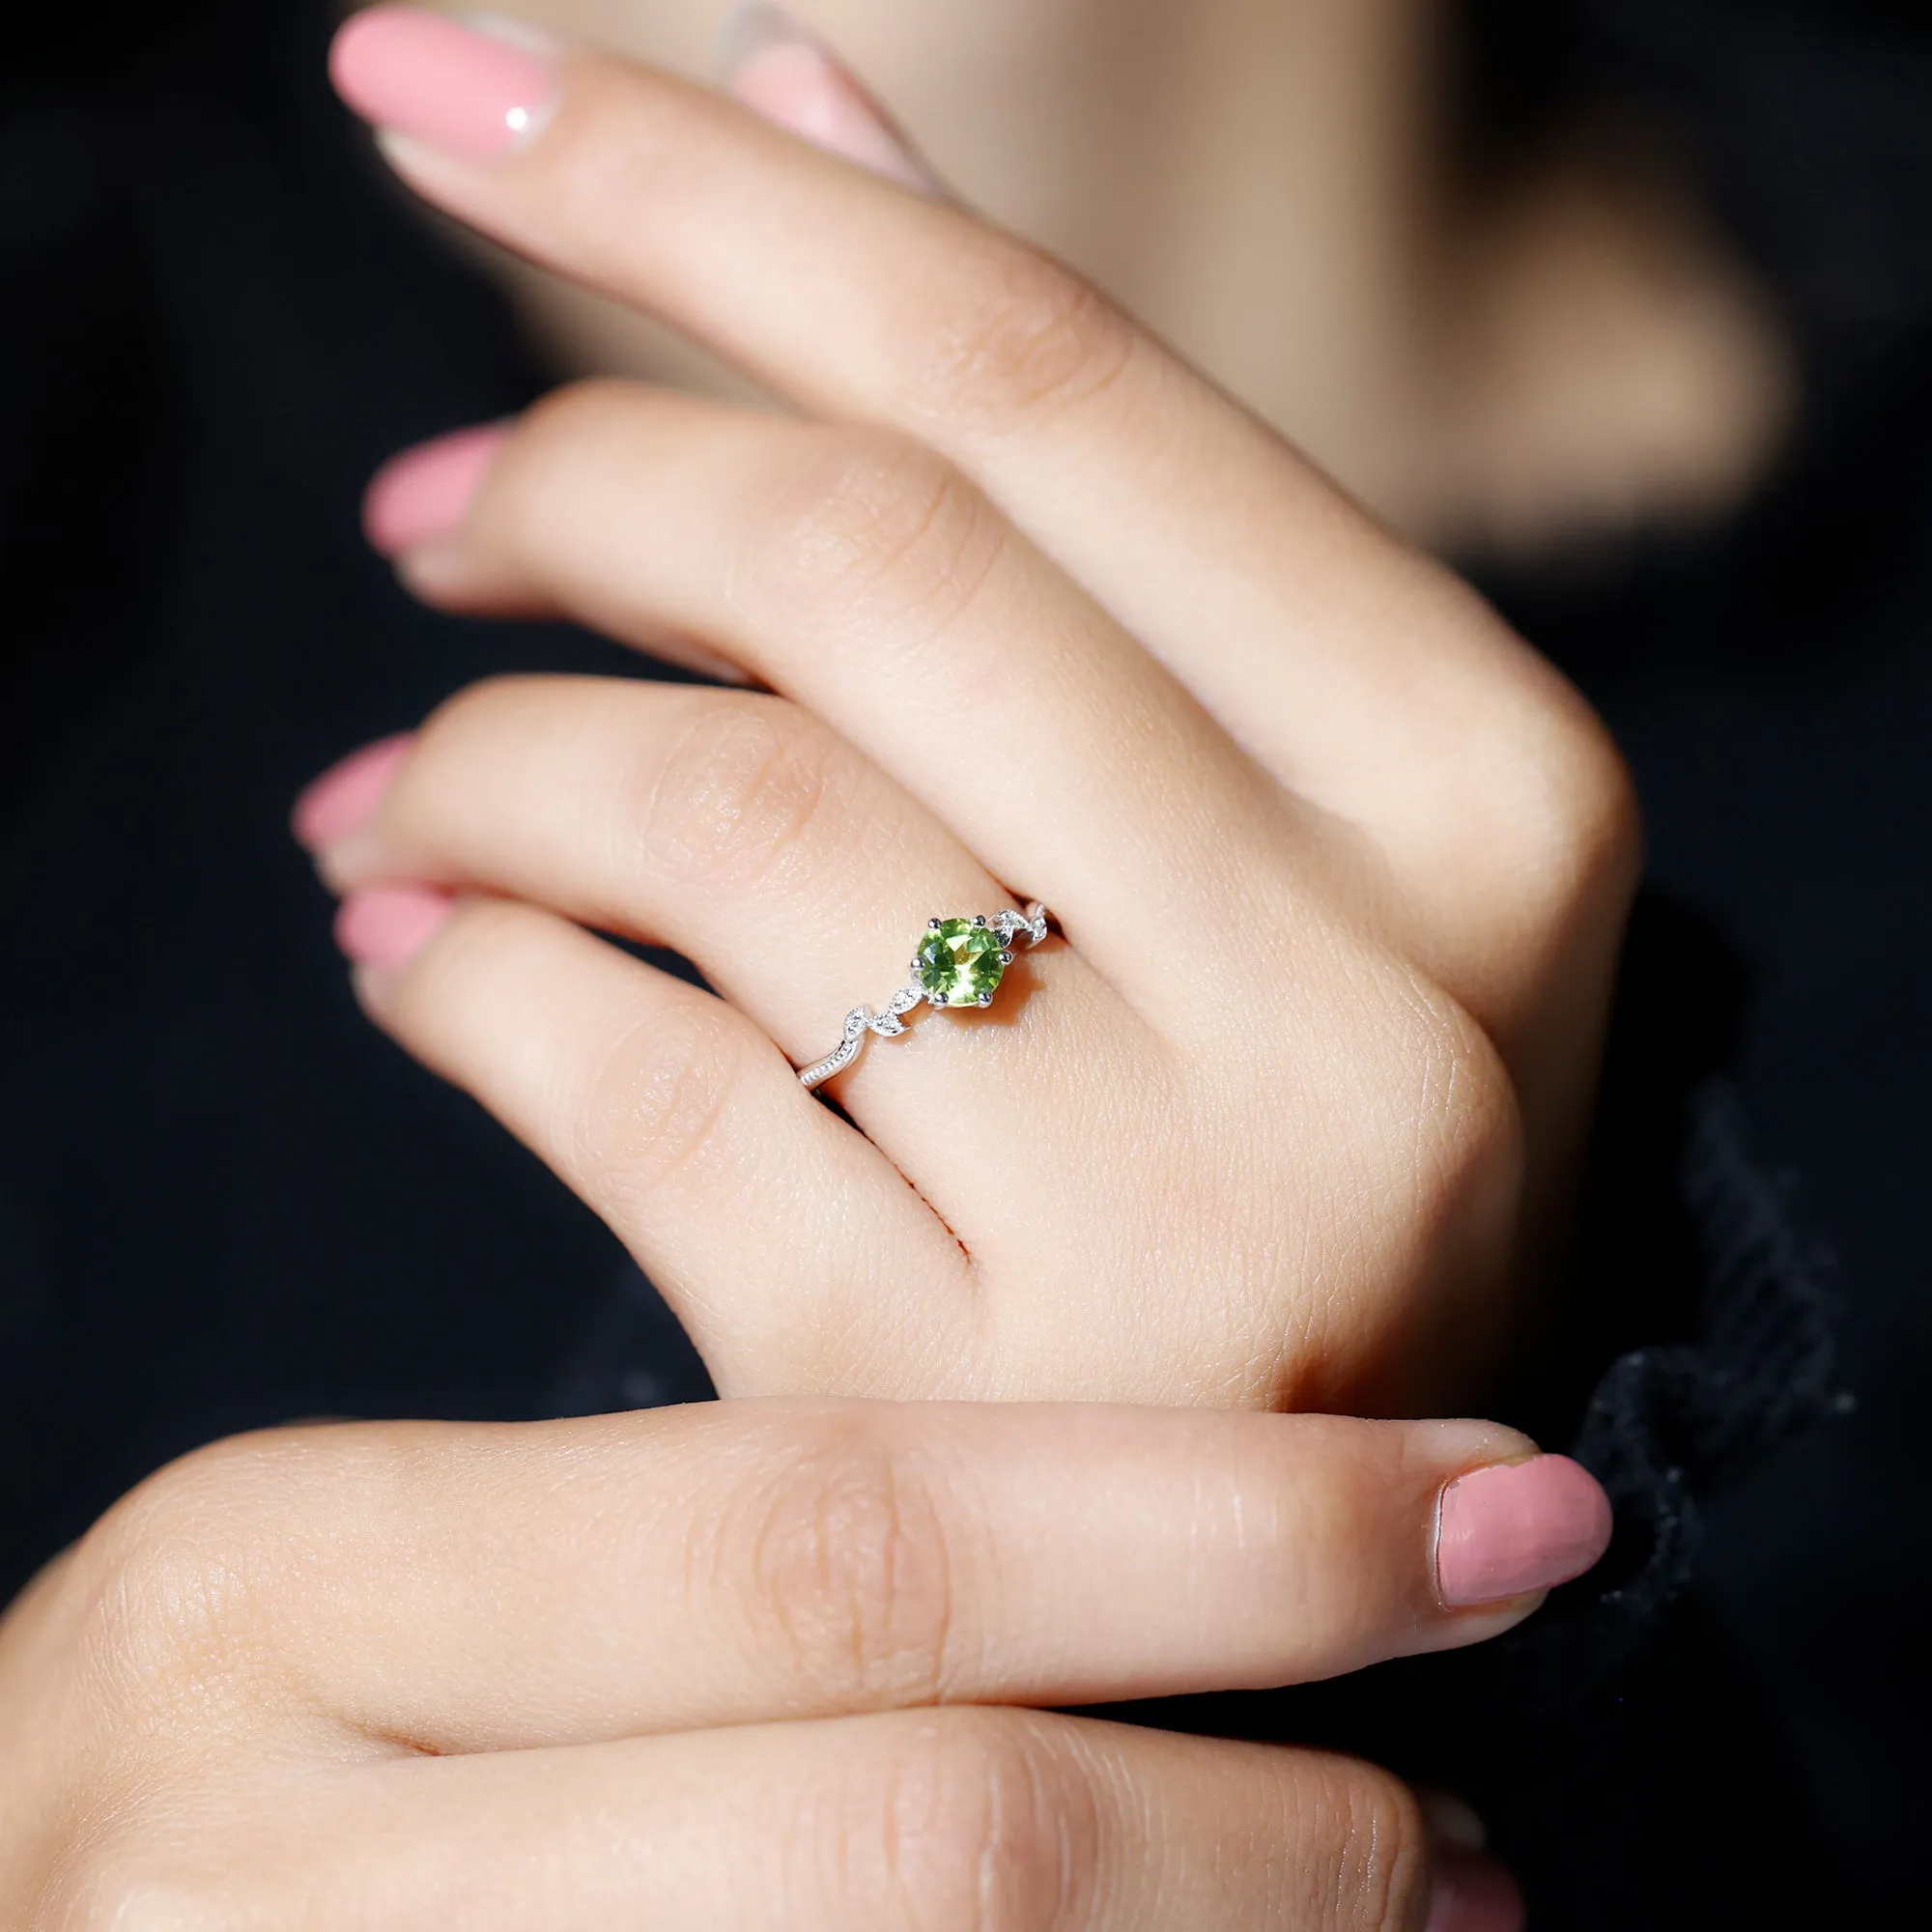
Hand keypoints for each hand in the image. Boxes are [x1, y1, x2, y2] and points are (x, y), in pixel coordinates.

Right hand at [0, 1401, 1600, 1925]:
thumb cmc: (228, 1790)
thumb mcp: (399, 1626)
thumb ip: (712, 1594)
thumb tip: (1124, 1576)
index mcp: (299, 1578)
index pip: (855, 1526)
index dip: (1220, 1528)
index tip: (1487, 1505)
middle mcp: (266, 1834)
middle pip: (917, 1827)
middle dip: (1273, 1824)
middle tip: (1482, 1819)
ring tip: (1400, 1924)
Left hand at [310, 9, 1638, 1411]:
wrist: (1285, 1535)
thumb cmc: (1257, 1121)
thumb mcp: (1255, 802)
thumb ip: (1050, 471)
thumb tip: (797, 75)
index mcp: (1482, 781)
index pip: (1051, 377)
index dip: (709, 195)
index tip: (430, 88)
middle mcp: (1387, 995)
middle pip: (867, 559)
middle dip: (576, 479)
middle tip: (425, 521)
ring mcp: (1197, 1228)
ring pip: (724, 809)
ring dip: (484, 758)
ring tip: (396, 794)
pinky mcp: (968, 1431)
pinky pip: (628, 1087)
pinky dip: (466, 978)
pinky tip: (420, 956)